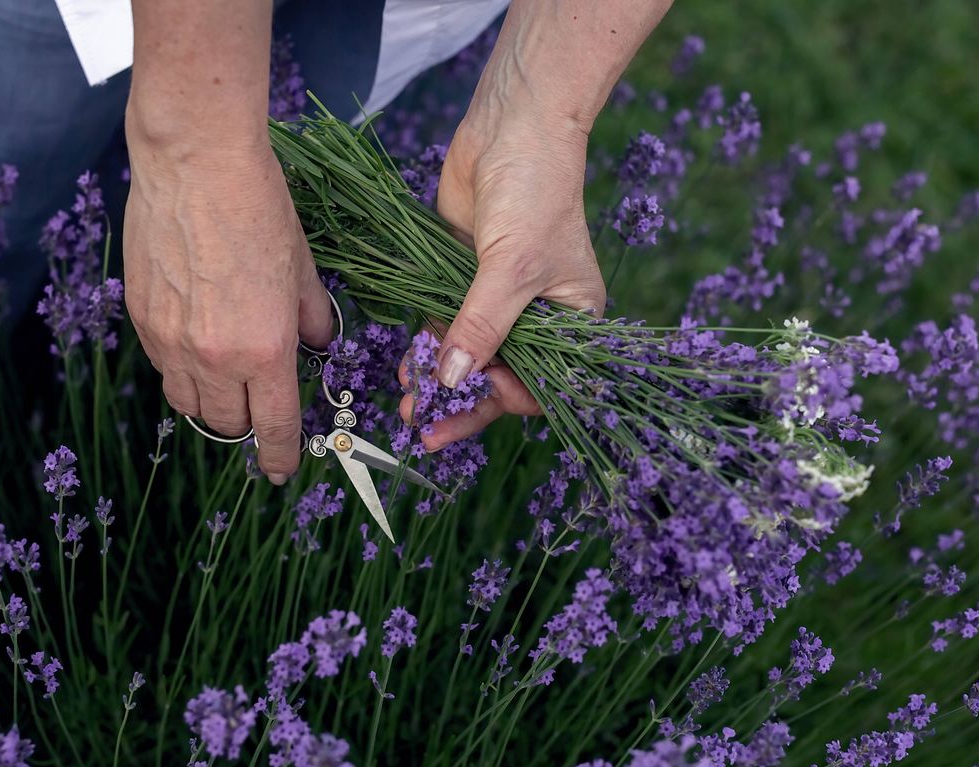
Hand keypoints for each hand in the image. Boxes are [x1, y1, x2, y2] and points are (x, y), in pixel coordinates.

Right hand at [123, 131, 332, 483]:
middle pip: (225, 424)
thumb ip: (313, 318)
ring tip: (227, 376)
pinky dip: (182, 370)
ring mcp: (170, 340)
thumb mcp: (303, 268)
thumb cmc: (260, 209)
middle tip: (259, 404)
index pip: (273, 426)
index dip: (279, 455)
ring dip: (210, 402)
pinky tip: (197, 341)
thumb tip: (317, 345)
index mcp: (264, 349)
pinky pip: (162, 367)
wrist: (195, 163)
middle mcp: (213, 356)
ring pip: (187, 403)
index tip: (281, 469)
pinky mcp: (140, 317)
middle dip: (246, 424)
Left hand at [399, 110, 606, 449]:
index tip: (470, 400)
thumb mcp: (512, 267)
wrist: (512, 125)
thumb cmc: (535, 194)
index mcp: (572, 320)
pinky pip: (443, 324)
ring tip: (406, 404)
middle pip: (500, 376)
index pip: (543, 381)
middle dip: (462, 403)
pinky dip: (426, 346)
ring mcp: (496, 297)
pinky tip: (406, 367)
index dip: (505, 398)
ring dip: (437, 379)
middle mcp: (537, 316)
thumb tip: (450, 378)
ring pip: (466, 355)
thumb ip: (481, 326)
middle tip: (424, 429)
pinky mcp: (463, 278)